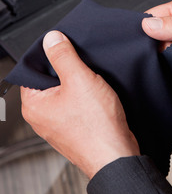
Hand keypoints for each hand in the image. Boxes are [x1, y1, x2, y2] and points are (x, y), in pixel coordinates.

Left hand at [21, 31, 139, 179]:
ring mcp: (57, 123)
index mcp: (33, 105)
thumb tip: (52, 38)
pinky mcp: (73, 127)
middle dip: (66, 69)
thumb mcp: (79, 79)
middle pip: (49, 79)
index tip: (65, 49)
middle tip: (82, 67)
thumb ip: (63, 55)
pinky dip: (85, 96)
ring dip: (78, 83)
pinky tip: (97, 95)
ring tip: (91, 82)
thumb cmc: (96, 126)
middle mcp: (41, 116)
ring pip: (64, 91)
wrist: (116, 154)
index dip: (50, 56)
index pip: (32, 69)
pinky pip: (75, 103)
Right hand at [142, 0, 171, 89]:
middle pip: (155, 36)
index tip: (140, 37)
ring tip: (170, 61)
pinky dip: (170, 71)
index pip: (155, 15)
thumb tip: (148, 24)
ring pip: (161, 54)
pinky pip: (171, 68)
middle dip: (153, 45)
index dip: (146, 26)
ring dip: (163, 59)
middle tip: (159, 52)